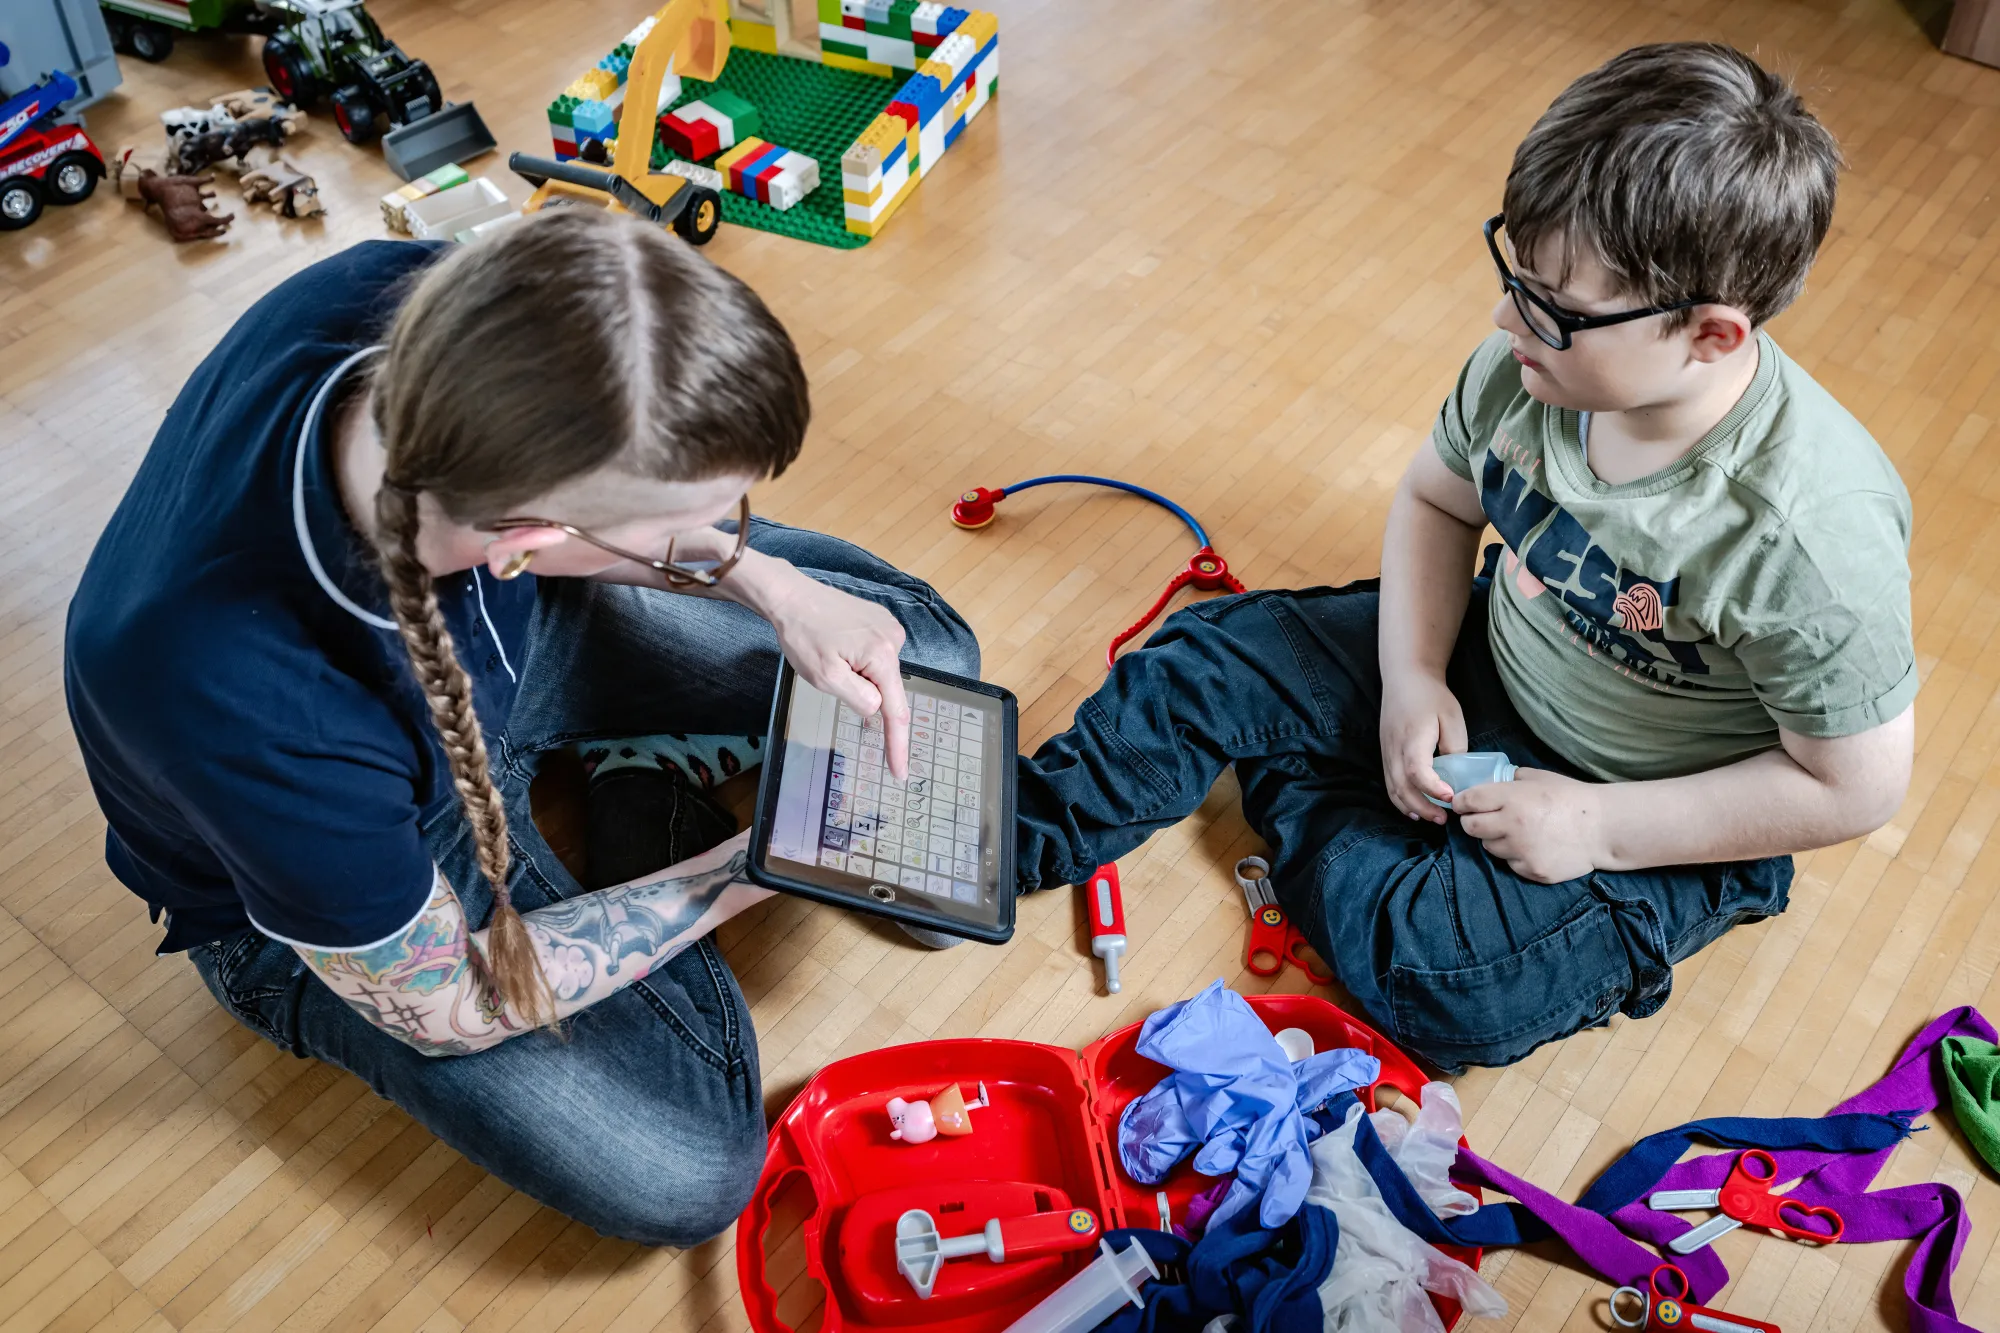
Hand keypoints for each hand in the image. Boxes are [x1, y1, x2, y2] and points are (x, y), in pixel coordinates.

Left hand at [765, 570, 912, 777]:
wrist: (790, 596)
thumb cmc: (804, 634)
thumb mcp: (826, 678)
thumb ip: (859, 699)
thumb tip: (878, 709)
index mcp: (883, 655)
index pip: (896, 712)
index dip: (898, 745)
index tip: (900, 772)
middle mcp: (894, 639)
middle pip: (886, 688)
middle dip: (862, 692)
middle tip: (827, 669)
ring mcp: (888, 627)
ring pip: (879, 672)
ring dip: (858, 674)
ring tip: (829, 652)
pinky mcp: (879, 620)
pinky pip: (875, 655)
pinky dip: (859, 661)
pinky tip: (837, 645)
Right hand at [1379, 673, 1467, 822]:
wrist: (1404, 678)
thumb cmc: (1431, 696)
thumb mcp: (1452, 717)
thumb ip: (1454, 747)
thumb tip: (1456, 775)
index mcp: (1412, 737)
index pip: (1416, 771)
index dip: (1433, 789)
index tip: (1452, 797)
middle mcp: (1394, 749)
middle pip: (1402, 787)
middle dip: (1423, 807)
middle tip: (1445, 819)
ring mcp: (1386, 753)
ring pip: (1393, 790)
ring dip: (1411, 807)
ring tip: (1433, 818)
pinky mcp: (1385, 754)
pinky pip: (1389, 783)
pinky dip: (1401, 800)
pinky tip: (1417, 808)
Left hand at [1453, 768, 1604, 882]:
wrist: (1603, 827)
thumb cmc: (1571, 798)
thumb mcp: (1539, 778)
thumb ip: (1510, 781)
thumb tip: (1487, 783)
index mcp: (1512, 798)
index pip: (1468, 802)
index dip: (1461, 803)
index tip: (1463, 804)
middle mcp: (1512, 825)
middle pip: (1470, 828)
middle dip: (1473, 822)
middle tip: (1486, 819)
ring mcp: (1521, 851)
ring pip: (1489, 847)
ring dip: (1496, 840)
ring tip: (1517, 833)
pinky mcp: (1531, 870)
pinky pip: (1510, 864)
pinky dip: (1516, 856)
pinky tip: (1533, 846)